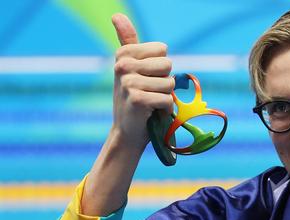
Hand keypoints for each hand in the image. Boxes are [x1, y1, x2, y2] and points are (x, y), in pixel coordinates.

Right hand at [110, 13, 174, 149]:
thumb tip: (116, 14)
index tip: (147, 78)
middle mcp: (123, 66)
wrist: (128, 131)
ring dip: (165, 96)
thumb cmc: (135, 98)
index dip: (161, 67)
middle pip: (167, 65)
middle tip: (149, 92)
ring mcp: (128, 82)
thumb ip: (128, 40)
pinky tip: (151, 113)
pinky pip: (168, 99)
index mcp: (123, 54)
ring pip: (169, 83)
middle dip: (164, 82)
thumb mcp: (132, 67)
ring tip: (151, 103)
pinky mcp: (137, 100)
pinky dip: (165, 109)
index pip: (162, 50)